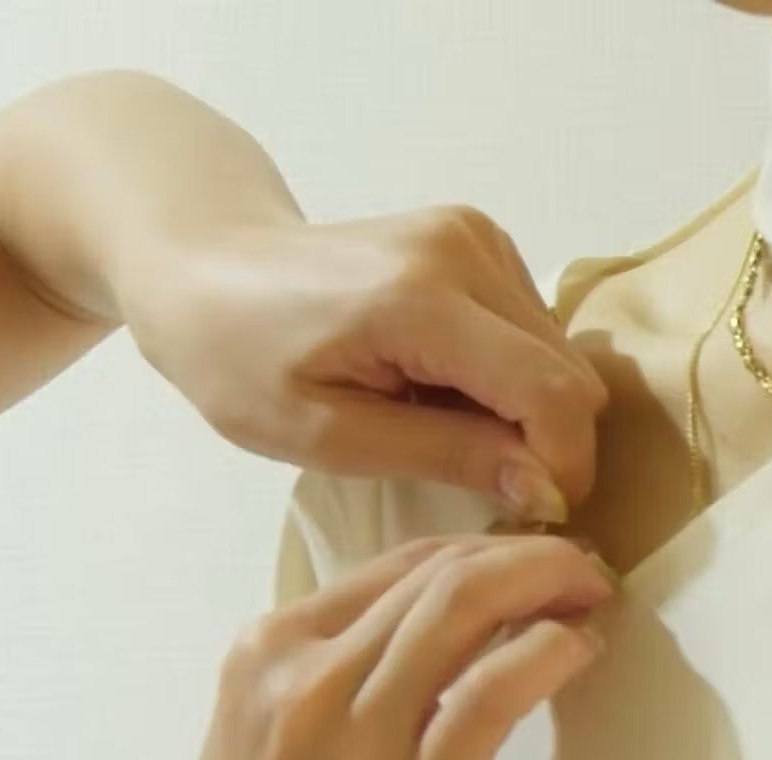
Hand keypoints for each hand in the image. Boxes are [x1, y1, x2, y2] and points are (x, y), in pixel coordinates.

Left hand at [122, 208, 605, 521]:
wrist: (202, 264)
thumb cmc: (238, 359)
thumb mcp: (326, 434)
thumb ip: (446, 455)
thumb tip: (547, 488)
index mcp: (420, 300)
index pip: (550, 392)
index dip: (564, 464)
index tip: (534, 514)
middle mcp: (465, 249)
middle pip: (569, 372)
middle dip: (545, 440)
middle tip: (478, 477)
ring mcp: (476, 233)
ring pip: (561, 352)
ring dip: (525, 407)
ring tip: (442, 422)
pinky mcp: (479, 235)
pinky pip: (536, 327)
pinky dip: (510, 372)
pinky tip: (443, 382)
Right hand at [147, 535, 614, 759]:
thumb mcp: (267, 737)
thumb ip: (333, 670)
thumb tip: (437, 624)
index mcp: (264, 654)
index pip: (397, 564)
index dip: (484, 549)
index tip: (531, 557)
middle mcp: (302, 678)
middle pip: (439, 575)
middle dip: (528, 557)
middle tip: (580, 570)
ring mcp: (355, 735)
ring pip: (465, 605)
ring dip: (547, 584)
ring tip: (589, 597)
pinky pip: (495, 689)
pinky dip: (549, 653)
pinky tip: (577, 652)